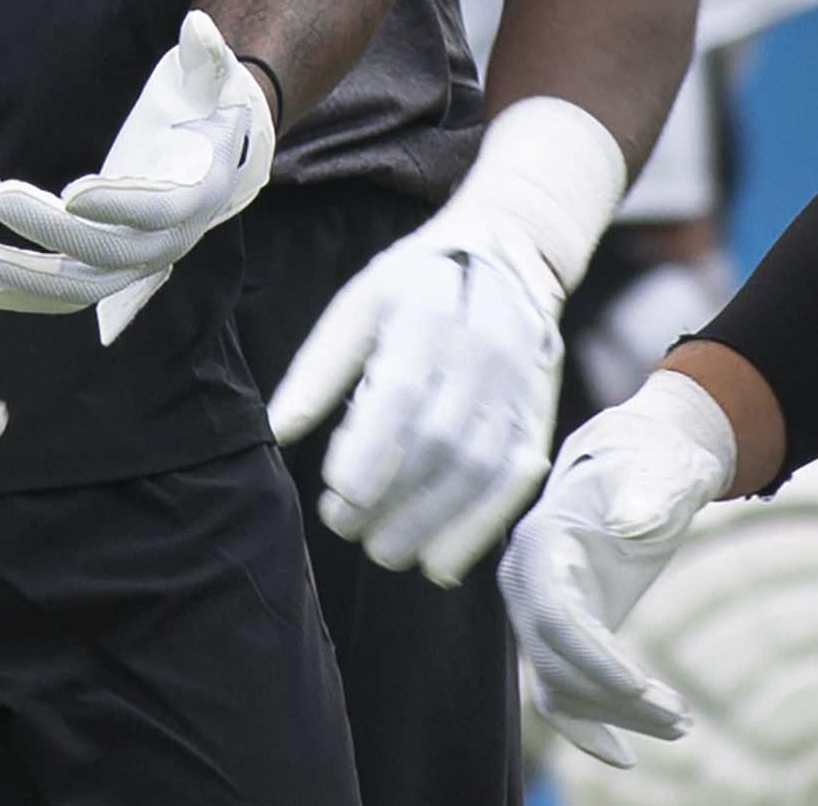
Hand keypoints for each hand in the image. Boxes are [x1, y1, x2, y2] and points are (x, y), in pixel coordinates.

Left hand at [0, 12, 273, 340]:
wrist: (212, 154)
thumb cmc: (205, 107)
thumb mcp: (210, 76)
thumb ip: (207, 55)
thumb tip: (200, 26)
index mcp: (197, 194)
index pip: (157, 210)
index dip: (118, 206)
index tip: (72, 193)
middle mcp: (171, 239)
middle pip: (111, 254)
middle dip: (52, 231)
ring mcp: (141, 259)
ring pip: (86, 286)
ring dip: (30, 278)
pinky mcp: (113, 265)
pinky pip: (72, 294)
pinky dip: (31, 296)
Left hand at [269, 96, 627, 582]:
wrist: (509, 254)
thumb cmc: (415, 283)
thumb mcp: (358, 304)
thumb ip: (320, 368)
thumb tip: (278, 431)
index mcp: (429, 312)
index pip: (403, 392)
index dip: (370, 450)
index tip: (337, 493)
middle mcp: (485, 351)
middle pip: (441, 441)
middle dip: (392, 497)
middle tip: (344, 527)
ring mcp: (520, 387)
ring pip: (480, 470)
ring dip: (431, 523)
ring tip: (383, 551)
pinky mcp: (539, 415)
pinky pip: (515, 481)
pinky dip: (479, 529)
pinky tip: (440, 563)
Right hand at [500, 369, 738, 764]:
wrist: (641, 462)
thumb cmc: (650, 462)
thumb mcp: (654, 471)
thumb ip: (645, 494)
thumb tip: (630, 524)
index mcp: (540, 542)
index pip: (554, 614)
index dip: (592, 656)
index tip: (641, 687)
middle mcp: (527, 582)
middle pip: (556, 659)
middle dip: (615, 697)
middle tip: (682, 717)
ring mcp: (540, 610)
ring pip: (561, 684)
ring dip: (616, 715)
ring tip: (680, 723)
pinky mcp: (564, 631)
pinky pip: (561, 691)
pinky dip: (587, 728)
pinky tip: (624, 757)